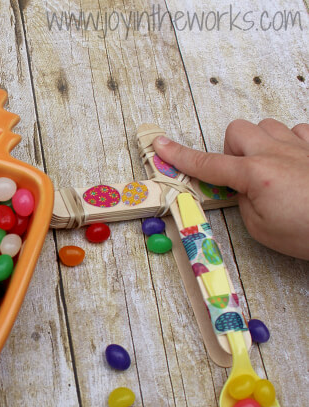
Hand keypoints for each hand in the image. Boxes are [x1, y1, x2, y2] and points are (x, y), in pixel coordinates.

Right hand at [152, 119, 308, 258]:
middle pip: (237, 130)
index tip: (160, 145)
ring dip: (260, 143)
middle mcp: (276, 152)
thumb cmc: (308, 233)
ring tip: (270, 169)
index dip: (179, 155)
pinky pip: (299, 129)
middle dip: (231, 149)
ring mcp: (302, 145)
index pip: (207, 163)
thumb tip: (241, 189)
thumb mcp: (262, 229)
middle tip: (239, 174)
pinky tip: (296, 162)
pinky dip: (291, 142)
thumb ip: (243, 202)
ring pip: (267, 125)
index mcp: (254, 175)